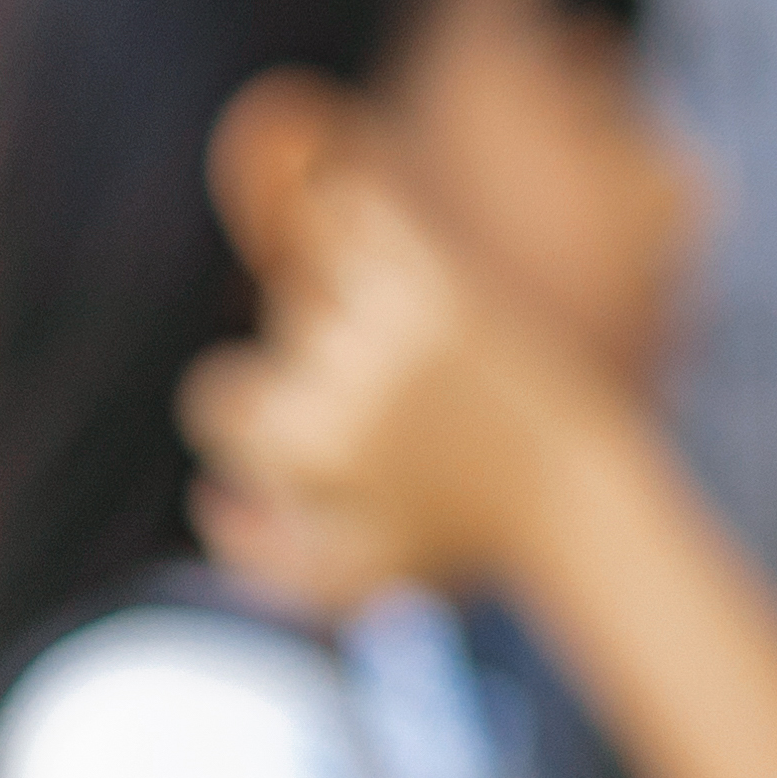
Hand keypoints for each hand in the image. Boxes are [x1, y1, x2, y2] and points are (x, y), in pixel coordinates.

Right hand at [178, 164, 630, 615]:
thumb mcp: (348, 577)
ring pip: (304, 259)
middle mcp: (350, 376)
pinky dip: (337, 200)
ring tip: (368, 325)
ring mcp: (396, 319)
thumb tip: (207, 492)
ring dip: (322, 278)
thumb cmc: (450, 539)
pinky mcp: (441, 278)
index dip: (246, 422)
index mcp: (316, 446)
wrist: (569, 488)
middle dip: (302, 354)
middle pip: (270, 333)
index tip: (292, 440)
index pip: (217, 399)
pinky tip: (347, 217)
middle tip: (372, 397)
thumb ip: (257, 554)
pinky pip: (356, 207)